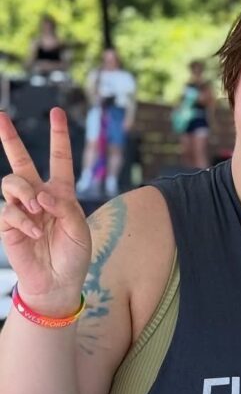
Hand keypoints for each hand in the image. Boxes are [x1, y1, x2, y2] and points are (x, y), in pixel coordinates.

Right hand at [0, 108, 90, 313]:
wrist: (58, 281)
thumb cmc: (74, 255)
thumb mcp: (80, 230)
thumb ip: (64, 208)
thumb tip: (40, 194)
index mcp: (61, 193)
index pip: (59, 159)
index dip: (59, 136)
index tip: (57, 112)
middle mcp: (39, 196)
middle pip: (21, 161)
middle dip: (9, 139)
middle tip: (0, 116)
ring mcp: (21, 208)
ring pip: (12, 182)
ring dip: (24, 192)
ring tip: (37, 209)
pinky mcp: (8, 223)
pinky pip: (9, 211)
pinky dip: (23, 220)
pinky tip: (35, 233)